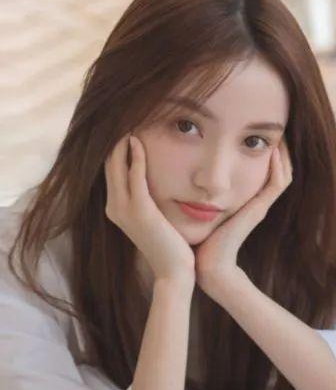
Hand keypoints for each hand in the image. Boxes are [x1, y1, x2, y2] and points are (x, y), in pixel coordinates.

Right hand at [104, 133, 195, 296]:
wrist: (174, 272)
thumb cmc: (170, 246)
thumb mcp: (155, 219)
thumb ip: (150, 201)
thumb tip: (156, 184)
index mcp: (116, 208)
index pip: (110, 171)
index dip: (114, 148)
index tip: (125, 126)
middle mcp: (114, 207)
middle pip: (108, 164)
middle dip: (114, 140)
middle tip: (124, 117)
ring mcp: (124, 209)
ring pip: (116, 166)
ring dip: (121, 143)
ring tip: (128, 121)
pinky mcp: (140, 210)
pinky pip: (134, 176)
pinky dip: (134, 157)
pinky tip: (138, 141)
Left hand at [194, 136, 292, 300]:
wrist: (207, 265)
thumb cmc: (199, 239)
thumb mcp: (200, 210)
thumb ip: (198, 195)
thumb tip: (184, 177)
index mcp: (244, 200)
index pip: (263, 171)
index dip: (264, 152)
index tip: (256, 132)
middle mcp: (256, 202)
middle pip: (278, 170)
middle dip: (278, 149)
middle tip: (275, 129)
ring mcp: (260, 205)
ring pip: (283, 174)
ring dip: (283, 154)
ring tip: (280, 134)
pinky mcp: (259, 210)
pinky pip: (277, 184)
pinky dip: (279, 167)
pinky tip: (274, 151)